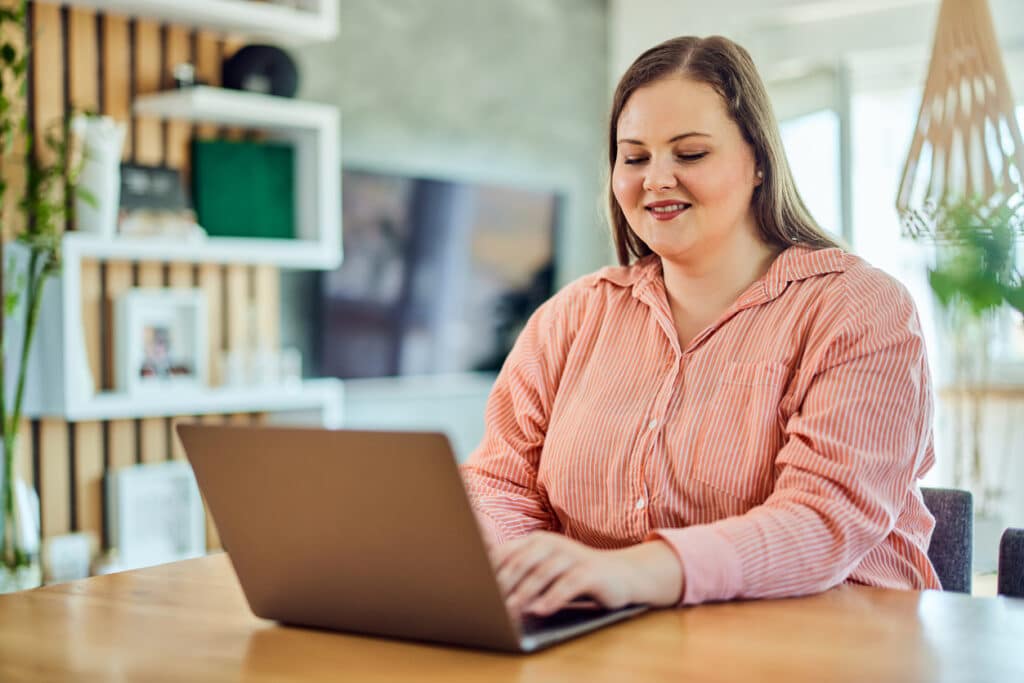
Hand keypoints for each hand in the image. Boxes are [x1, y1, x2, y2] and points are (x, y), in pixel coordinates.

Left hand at [491, 531, 683, 617]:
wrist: (620, 574)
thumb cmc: (575, 574)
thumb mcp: (546, 567)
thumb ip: (520, 569)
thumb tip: (485, 580)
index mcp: (537, 541)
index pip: (508, 553)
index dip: (491, 572)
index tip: (476, 589)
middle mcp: (553, 544)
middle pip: (522, 563)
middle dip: (505, 585)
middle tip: (490, 604)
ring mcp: (572, 556)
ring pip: (543, 574)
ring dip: (525, 594)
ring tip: (511, 610)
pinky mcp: (589, 572)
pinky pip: (568, 585)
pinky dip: (552, 598)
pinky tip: (541, 610)